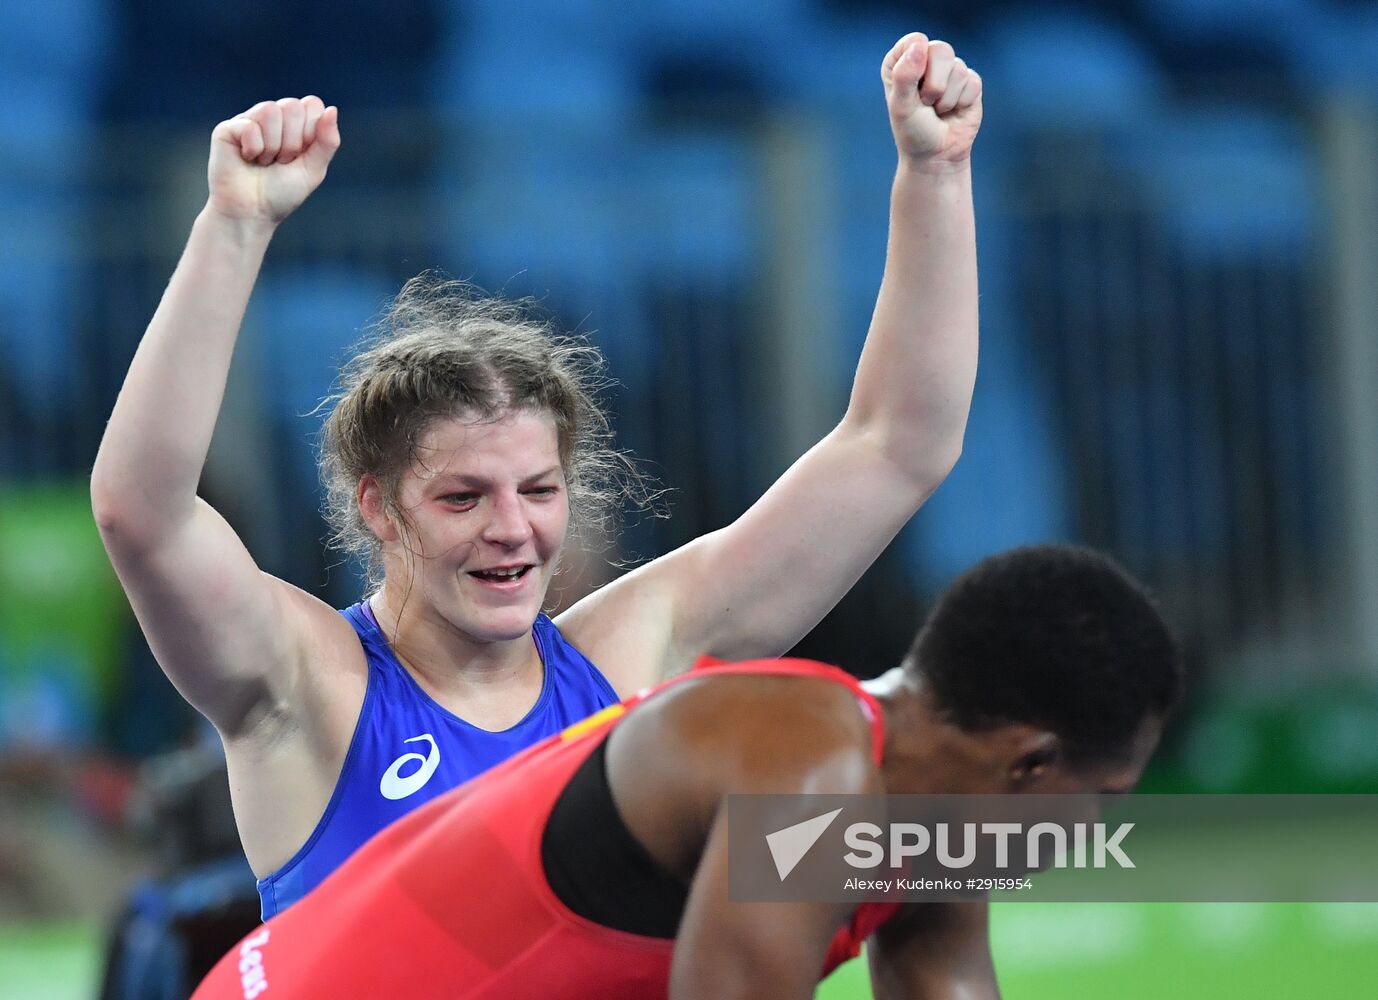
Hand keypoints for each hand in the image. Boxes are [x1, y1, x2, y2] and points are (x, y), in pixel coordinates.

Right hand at [206, 96, 340, 223]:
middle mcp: (272, 118)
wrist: (252, 213)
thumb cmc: (282, 193)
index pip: (312, 105)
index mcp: (295, 124)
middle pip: (292, 106)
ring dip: (273, 146)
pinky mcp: (227, 129)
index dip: (311, 132)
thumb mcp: (314, 169)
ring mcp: (249, 120)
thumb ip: (327, 141)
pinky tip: (247, 159)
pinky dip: (254, 148)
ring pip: (270, 110)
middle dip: (292, 142)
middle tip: (281, 161)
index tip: (301, 155)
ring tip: (264, 162)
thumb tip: (332, 109)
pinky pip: (250, 126)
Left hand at [882, 33, 982, 167]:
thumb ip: (905, 75)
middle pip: (941, 49)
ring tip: (938, 110)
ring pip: (958, 68)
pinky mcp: (970, 82)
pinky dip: (962, 102)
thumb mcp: (901, 106)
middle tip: (926, 103)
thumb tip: (921, 44)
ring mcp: (949, 70)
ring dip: (946, 98)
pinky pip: (972, 82)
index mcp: (901, 60)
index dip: (916, 64)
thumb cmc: (912, 131)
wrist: (936, 156)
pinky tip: (954, 111)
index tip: (911, 88)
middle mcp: (926, 60)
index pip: (915, 41)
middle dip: (934, 84)